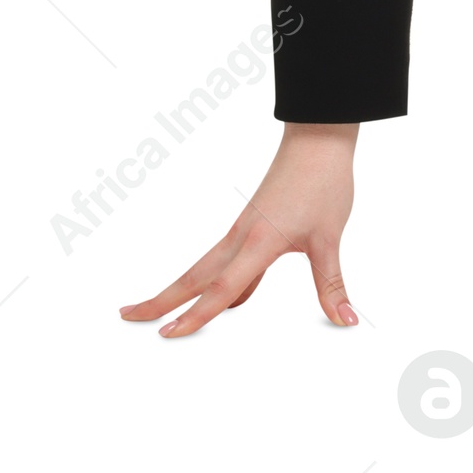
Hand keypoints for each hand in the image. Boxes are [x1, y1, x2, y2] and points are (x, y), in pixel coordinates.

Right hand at [119, 122, 358, 337]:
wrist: (318, 137)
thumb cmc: (323, 181)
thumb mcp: (330, 237)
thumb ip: (332, 283)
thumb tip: (345, 319)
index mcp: (258, 242)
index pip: (223, 289)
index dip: (197, 315)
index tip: (168, 335)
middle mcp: (243, 236)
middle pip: (195, 276)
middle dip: (161, 299)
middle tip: (126, 316)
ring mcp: (245, 228)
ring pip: (208, 267)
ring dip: (183, 289)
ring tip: (161, 312)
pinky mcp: (253, 223)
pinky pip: (228, 259)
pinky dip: (219, 281)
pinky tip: (231, 299)